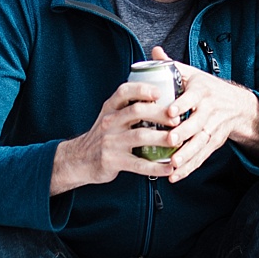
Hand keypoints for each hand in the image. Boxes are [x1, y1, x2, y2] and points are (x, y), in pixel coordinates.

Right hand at [51, 77, 181, 192]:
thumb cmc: (103, 136)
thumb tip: (162, 98)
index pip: (124, 92)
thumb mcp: (110, 116)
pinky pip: (138, 164)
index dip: (142, 89)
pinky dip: (156, 166)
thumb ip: (128, 107)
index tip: (160, 92)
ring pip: (140, 136)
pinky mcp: (112, 161)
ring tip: (179, 141)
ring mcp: (110, 142)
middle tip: (177, 119)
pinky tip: (169, 168)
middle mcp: (109, 122)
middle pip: (137, 111)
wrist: (79, 160)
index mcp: (110, 108)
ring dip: (162, 138)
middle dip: (160, 113)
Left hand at [153, 46, 258, 182]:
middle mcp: (210, 109)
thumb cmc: (206, 88)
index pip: (193, 97)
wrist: (237, 105)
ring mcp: (213, 127)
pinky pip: (202, 156)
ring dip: (187, 155)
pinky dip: (190, 167)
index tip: (170, 111)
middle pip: (198, 123)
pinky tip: (175, 175)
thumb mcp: (192, 73)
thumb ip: (171, 65)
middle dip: (184, 133)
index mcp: (203, 90)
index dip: (182, 104)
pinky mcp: (214, 142)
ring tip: (173, 164)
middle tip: (170, 140)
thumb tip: (154, 50)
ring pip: (200, 142)